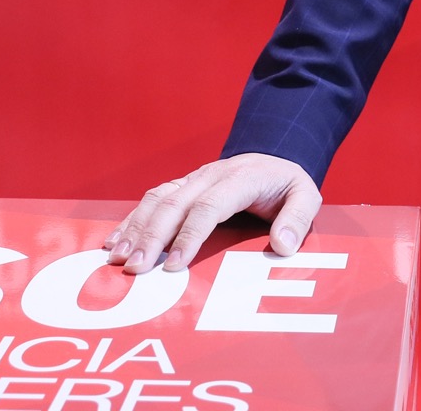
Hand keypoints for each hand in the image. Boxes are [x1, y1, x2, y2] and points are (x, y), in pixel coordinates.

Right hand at [104, 153, 320, 274]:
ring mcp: (192, 179)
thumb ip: (297, 218)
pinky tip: (114, 241)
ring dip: (135, 228)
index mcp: (240, 179)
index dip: (189, 236)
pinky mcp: (181, 186)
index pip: (209, 206)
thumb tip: (283, 246)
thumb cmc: (287, 183)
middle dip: (151, 237)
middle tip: (135, 268)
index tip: (174, 266)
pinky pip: (152, 199)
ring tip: (116, 257)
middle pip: (174, 204)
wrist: (273, 153)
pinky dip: (131, 220)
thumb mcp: (306, 195)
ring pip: (157, 199)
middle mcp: (210, 176)